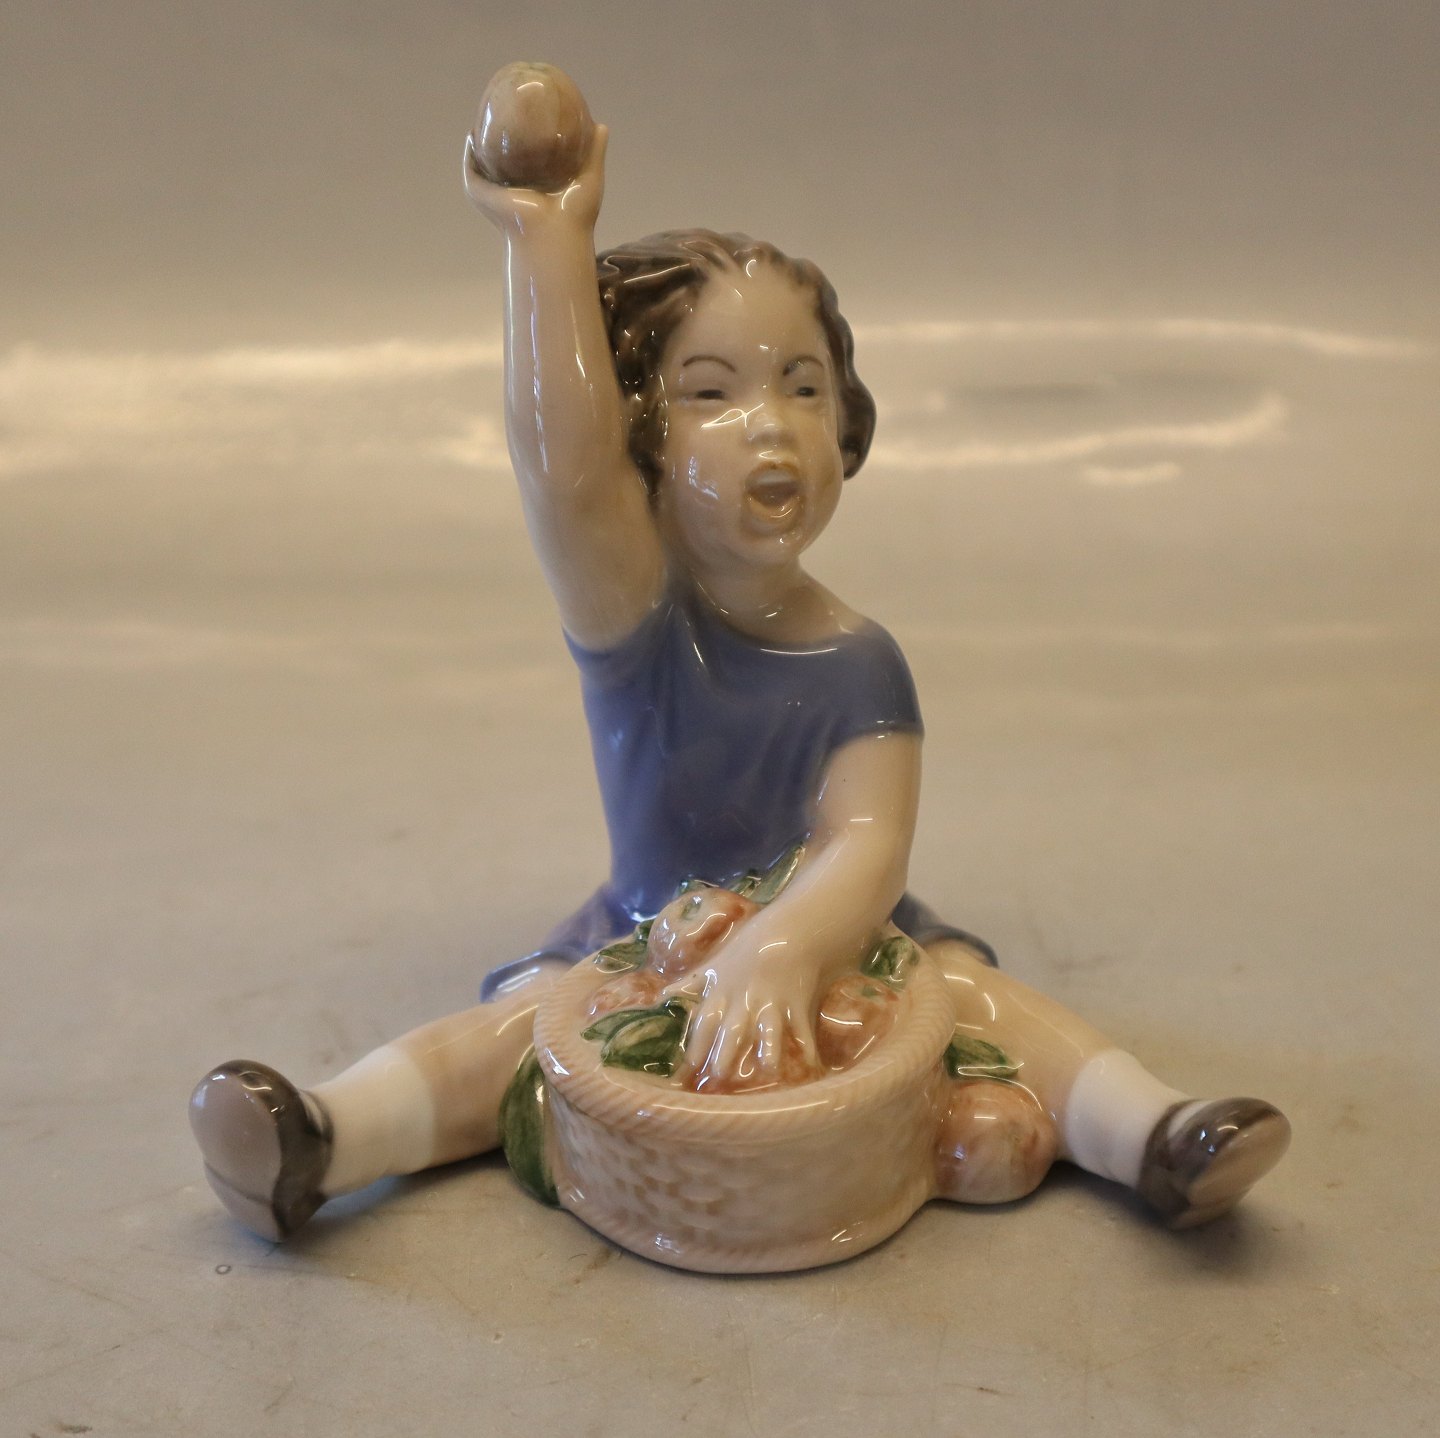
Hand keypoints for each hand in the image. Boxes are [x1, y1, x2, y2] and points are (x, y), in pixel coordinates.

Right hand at [462, 123, 607, 235]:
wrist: (556, 234)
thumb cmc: (575, 213)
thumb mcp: (589, 177)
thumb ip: (594, 151)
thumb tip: (602, 125)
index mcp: (536, 185)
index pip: (528, 157)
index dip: (525, 136)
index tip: (527, 112)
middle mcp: (515, 188)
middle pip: (503, 158)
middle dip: (499, 136)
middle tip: (502, 108)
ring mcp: (497, 192)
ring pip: (483, 162)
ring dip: (480, 141)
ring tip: (483, 115)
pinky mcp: (483, 194)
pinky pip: (472, 170)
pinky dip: (470, 153)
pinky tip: (473, 134)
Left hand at [665, 939, 824, 1092]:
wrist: (786, 935)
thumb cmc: (746, 952)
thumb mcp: (714, 966)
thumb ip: (689, 984)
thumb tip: (660, 997)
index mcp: (722, 993)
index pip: (705, 1021)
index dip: (697, 1043)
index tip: (689, 1066)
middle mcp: (745, 1001)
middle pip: (733, 1028)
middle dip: (726, 1050)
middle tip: (719, 1075)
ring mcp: (771, 1003)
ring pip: (769, 1027)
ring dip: (769, 1047)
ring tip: (769, 1069)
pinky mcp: (795, 1004)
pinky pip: (801, 1028)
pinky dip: (807, 1046)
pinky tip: (811, 1066)